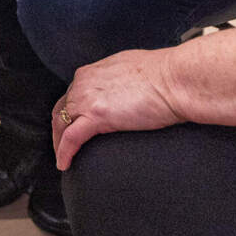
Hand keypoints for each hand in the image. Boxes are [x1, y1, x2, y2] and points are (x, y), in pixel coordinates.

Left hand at [51, 47, 186, 169]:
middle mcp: (84, 82)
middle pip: (62, 109)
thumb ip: (118, 80)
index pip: (71, 94)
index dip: (69, 112)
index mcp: (92, 72)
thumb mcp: (132, 70)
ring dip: (59, 143)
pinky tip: (64, 165)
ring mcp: (88, 98)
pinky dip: (64, 153)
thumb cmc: (165, 75)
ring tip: (63, 159)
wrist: (176, 79)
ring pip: (62, 124)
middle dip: (59, 129)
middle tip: (62, 146)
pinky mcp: (97, 115)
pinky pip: (71, 138)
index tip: (71, 125)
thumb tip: (123, 90)